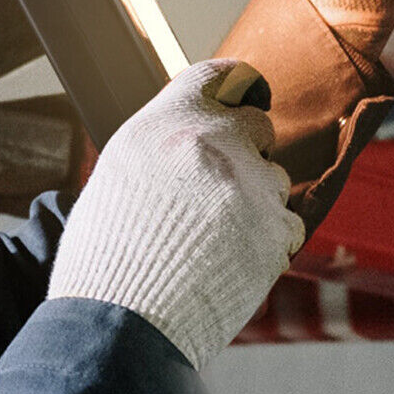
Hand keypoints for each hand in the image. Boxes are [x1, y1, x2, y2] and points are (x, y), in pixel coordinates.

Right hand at [47, 60, 304, 370]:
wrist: (120, 318)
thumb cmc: (105, 251)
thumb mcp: (119, 174)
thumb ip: (162, 144)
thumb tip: (191, 135)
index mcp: (166, 121)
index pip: (219, 74)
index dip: (236, 85)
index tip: (242, 97)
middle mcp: (211, 141)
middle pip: (258, 124)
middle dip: (247, 149)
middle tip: (221, 184)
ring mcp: (249, 184)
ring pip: (275, 176)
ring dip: (256, 199)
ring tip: (216, 237)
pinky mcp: (274, 229)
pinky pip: (287, 222)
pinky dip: (267, 240)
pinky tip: (231, 261)